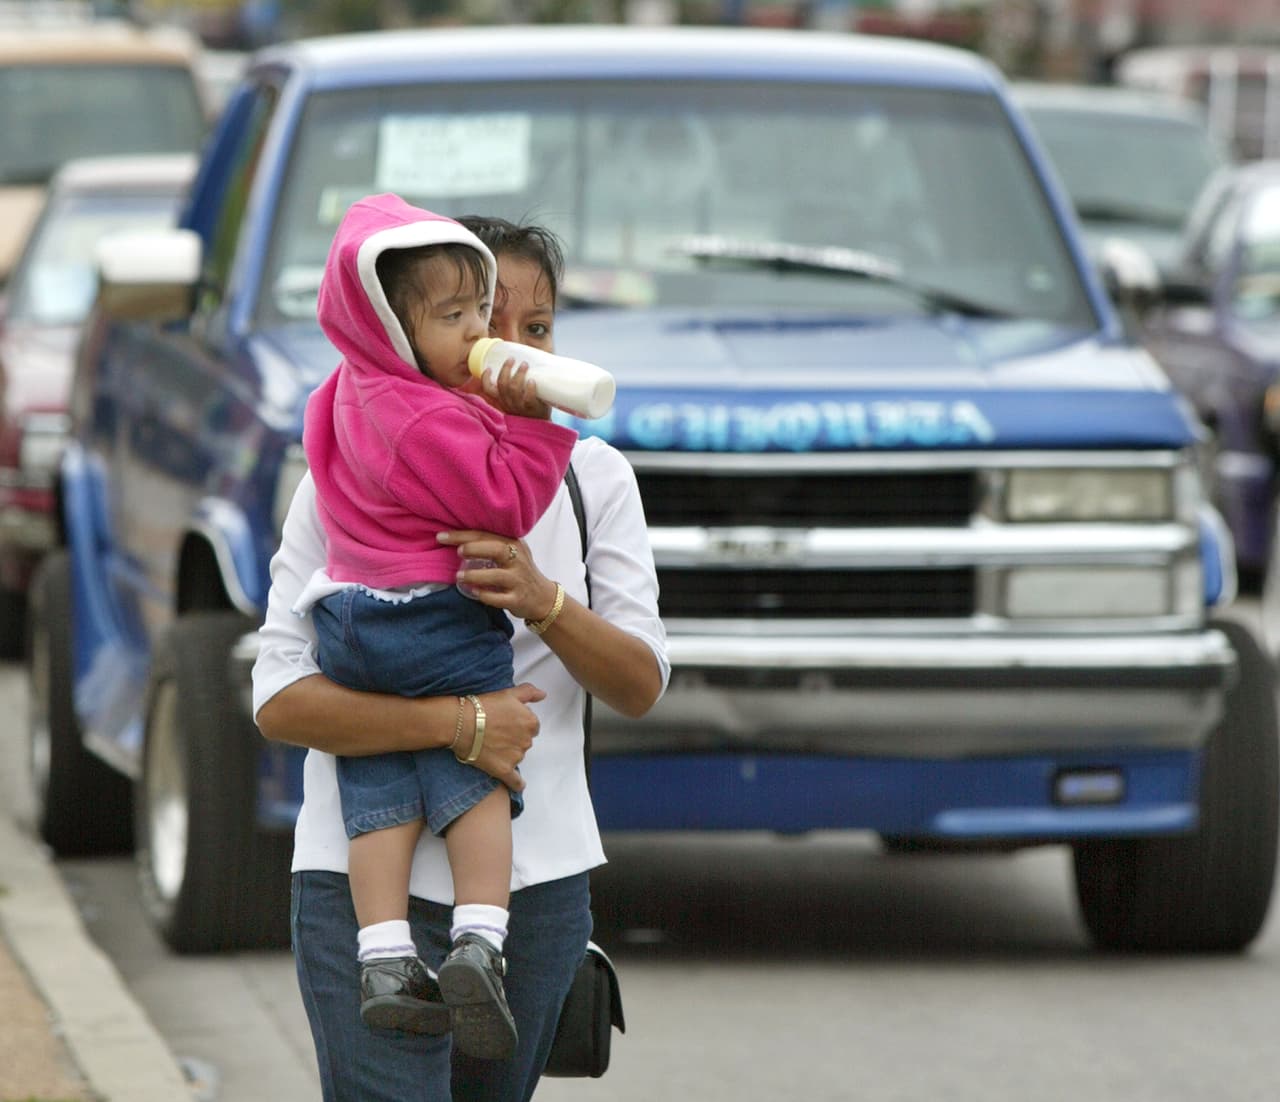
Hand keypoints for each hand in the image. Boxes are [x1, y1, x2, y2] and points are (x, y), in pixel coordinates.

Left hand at [437, 528, 561, 623]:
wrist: (542, 596)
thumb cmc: (519, 571)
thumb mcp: (512, 552)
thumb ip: (491, 544)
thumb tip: (456, 539)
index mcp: (513, 544)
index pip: (487, 534)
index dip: (463, 535)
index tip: (442, 536)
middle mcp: (518, 560)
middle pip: (497, 549)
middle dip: (474, 549)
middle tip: (457, 552)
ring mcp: (519, 580)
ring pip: (497, 576)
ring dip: (475, 575)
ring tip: (459, 576)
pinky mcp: (518, 599)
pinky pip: (500, 598)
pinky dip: (485, 596)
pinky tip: (474, 593)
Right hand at [470, 682, 545, 791]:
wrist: (461, 723)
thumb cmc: (483, 707)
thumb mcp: (508, 693)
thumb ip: (529, 693)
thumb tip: (543, 695)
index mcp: (531, 723)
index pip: (532, 726)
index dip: (519, 724)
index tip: (507, 723)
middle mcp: (527, 741)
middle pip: (525, 741)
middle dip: (514, 738)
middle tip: (497, 733)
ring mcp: (516, 757)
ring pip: (518, 757)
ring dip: (509, 754)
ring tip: (491, 746)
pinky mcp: (504, 770)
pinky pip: (515, 781)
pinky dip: (516, 783)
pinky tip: (516, 784)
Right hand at [478, 357, 550, 419]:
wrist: (539, 426)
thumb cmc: (528, 408)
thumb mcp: (516, 399)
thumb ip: (514, 386)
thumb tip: (522, 361)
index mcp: (502, 400)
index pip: (488, 390)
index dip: (485, 379)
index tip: (488, 368)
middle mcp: (508, 403)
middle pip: (502, 384)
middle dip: (506, 369)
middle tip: (512, 359)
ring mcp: (520, 406)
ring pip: (514, 389)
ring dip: (519, 374)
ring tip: (525, 364)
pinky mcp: (532, 409)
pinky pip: (528, 398)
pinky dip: (529, 388)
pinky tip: (532, 380)